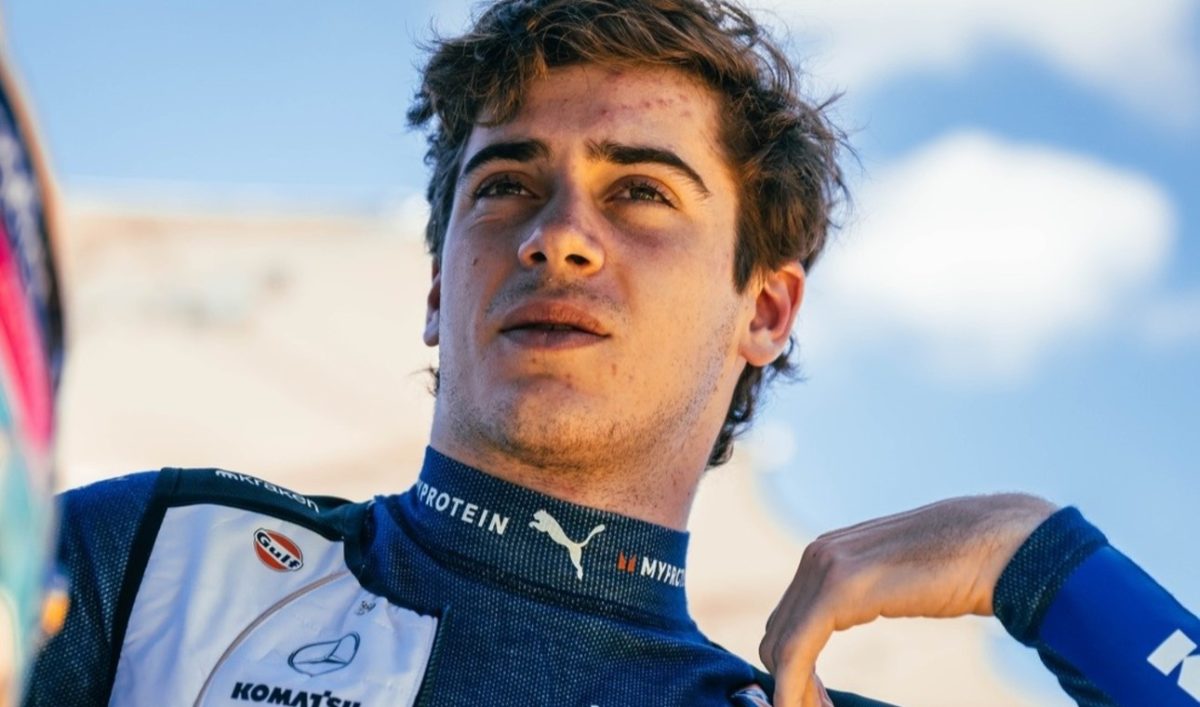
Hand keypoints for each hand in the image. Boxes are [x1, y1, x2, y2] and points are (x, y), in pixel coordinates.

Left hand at [759, 493, 1056, 706]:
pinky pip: (796, 648)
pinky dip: (792, 684)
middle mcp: (818, 555)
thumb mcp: (899, 578)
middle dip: (791, 681)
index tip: (816, 701)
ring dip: (793, 689)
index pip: (790, 618)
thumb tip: (862, 606)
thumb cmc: (965, 565)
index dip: (794, 665)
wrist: (1002, 545)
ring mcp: (825, 566)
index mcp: (830, 552)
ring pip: (782, 645)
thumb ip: (870, 588)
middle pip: (779, 633)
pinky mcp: (839, 588)